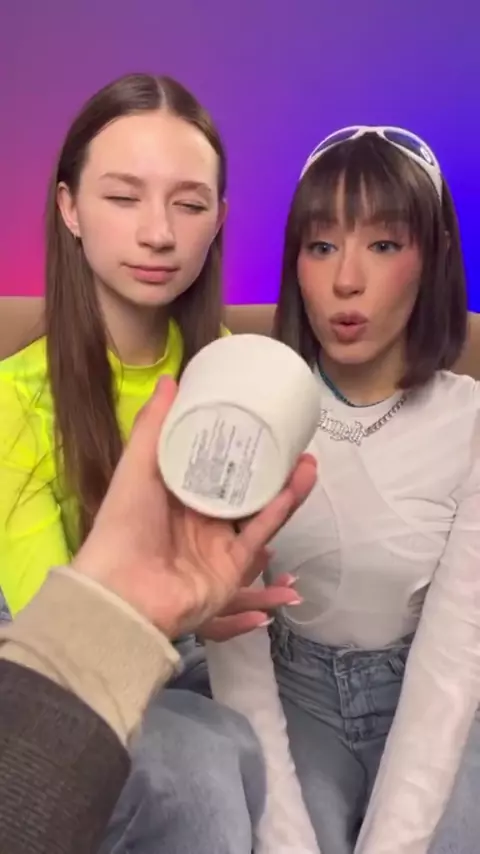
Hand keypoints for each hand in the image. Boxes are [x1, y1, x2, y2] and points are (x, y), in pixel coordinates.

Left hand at [73, 377, 316, 638]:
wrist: (121, 594)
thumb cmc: (123, 525)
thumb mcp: (136, 468)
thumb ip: (153, 427)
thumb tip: (170, 380)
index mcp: (176, 495)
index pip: (211, 464)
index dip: (235, 443)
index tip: (257, 418)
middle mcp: (200, 519)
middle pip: (243, 488)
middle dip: (270, 465)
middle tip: (292, 439)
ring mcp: (218, 544)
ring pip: (260, 510)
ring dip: (285, 487)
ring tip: (308, 461)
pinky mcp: (232, 568)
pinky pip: (258, 536)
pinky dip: (277, 513)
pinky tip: (293, 489)